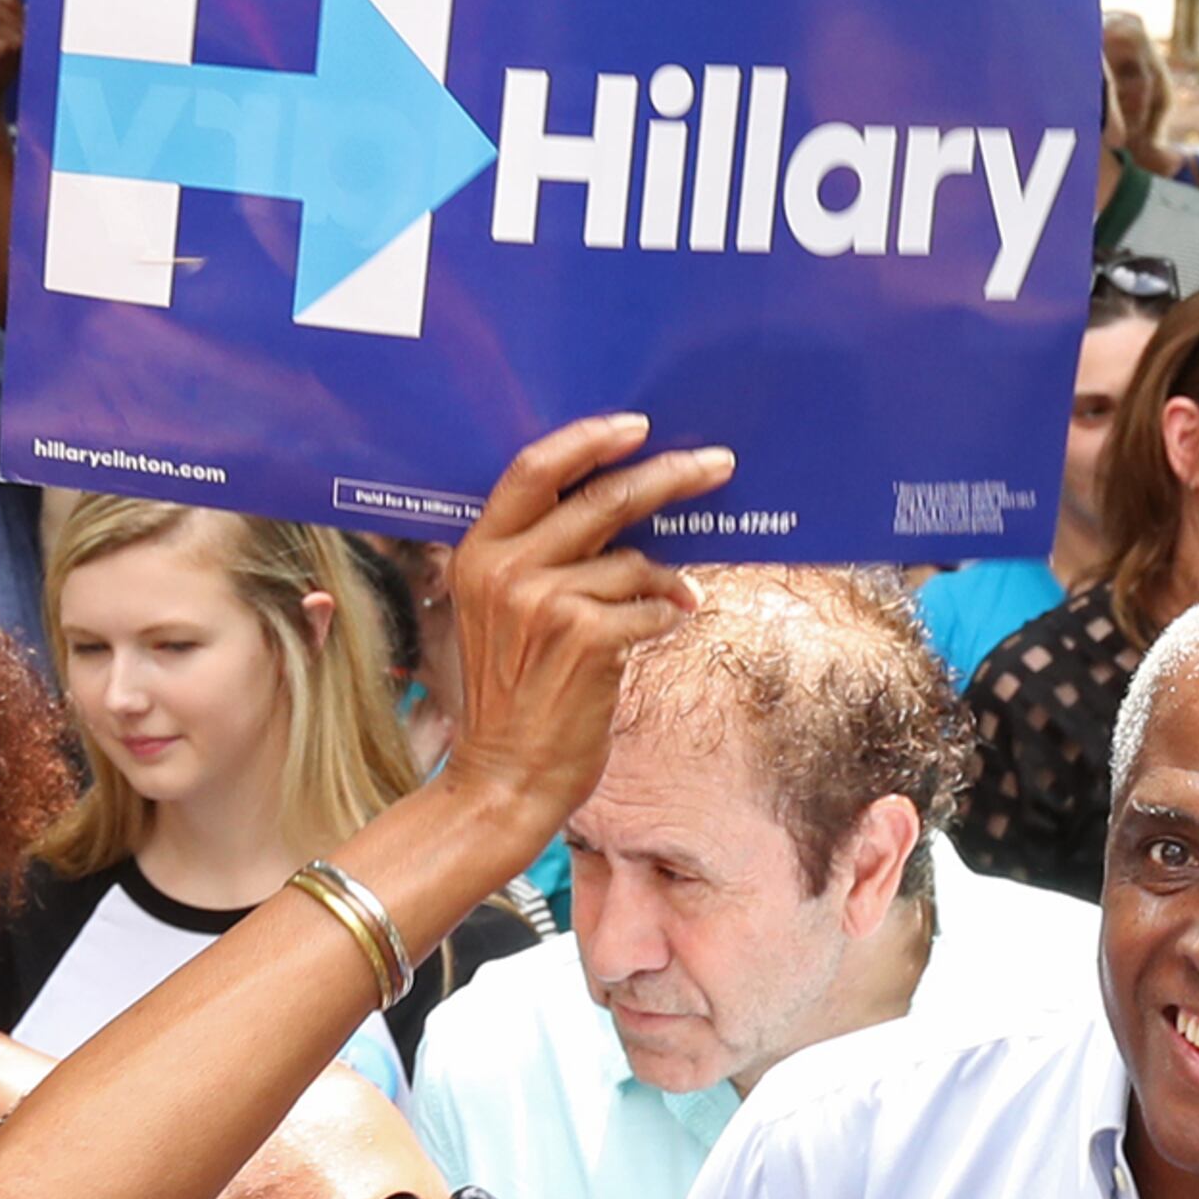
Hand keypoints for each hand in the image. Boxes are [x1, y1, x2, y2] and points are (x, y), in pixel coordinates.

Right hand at [437, 414, 720, 842]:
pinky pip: (654, 607)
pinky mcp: (585, 637)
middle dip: (670, 476)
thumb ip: (550, 560)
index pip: (531, 470)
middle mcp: (505, 569)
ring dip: (666, 582)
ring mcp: (543, 601)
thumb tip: (631, 516)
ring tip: (668, 603)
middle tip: (719, 464)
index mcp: (479, 552)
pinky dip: (666, 618)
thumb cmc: (520, 694)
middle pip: (603, 498)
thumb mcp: (510, 614)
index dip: (588, 440)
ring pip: (636, 561)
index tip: (639, 426)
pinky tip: (655, 632)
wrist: (509, 772)